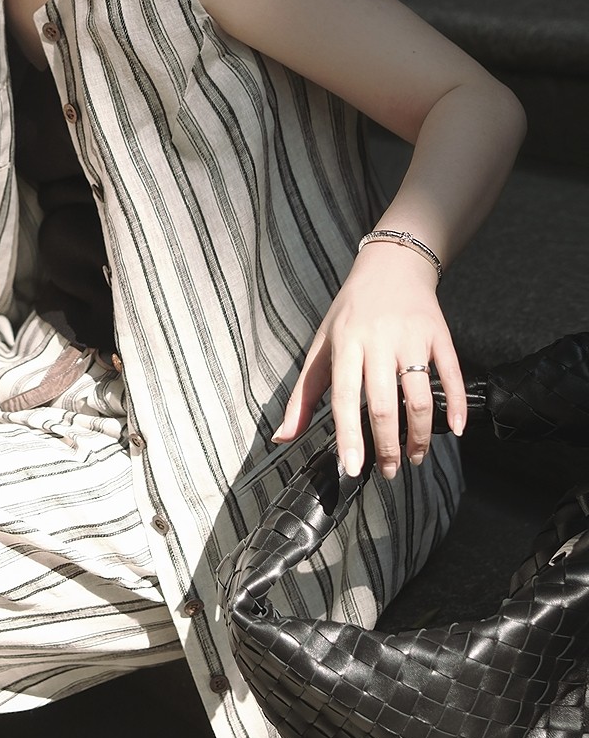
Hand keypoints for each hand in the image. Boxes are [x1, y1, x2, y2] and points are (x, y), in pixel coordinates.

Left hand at [272, 243, 466, 478]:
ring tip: (414, 456)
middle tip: (389, 471)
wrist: (391, 266)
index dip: (348, 435)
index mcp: (345, 344)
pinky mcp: (439, 335)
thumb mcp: (321, 344)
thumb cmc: (351, 311)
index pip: (343, 396)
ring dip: (419, 434)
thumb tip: (282, 435)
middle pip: (383, 404)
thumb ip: (303, 393)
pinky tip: (454, 430)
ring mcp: (411, 338)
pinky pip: (452, 375)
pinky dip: (455, 405)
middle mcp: (377, 341)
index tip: (352, 467)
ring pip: (419, 396)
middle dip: (386, 446)